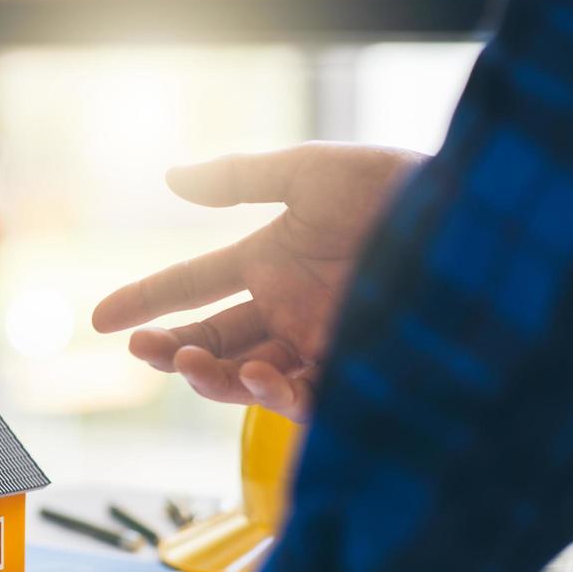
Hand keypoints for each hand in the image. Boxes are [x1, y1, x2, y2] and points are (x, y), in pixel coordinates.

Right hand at [93, 143, 421, 419]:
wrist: (474, 226)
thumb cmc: (398, 190)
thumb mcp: (310, 173)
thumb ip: (237, 179)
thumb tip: (170, 178)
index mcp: (269, 261)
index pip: (192, 286)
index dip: (145, 300)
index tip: (98, 319)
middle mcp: (286, 309)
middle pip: (209, 341)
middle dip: (169, 350)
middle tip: (145, 349)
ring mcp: (316, 344)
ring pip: (242, 377)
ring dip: (210, 377)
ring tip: (194, 362)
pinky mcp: (351, 374)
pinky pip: (298, 398)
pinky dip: (271, 394)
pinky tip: (262, 377)